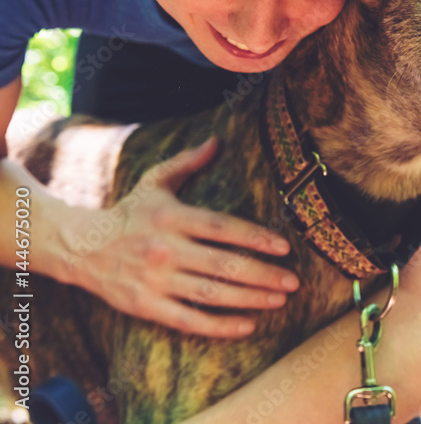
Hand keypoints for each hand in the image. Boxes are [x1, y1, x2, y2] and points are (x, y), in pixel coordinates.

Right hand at [55, 137, 298, 336]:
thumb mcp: (154, 182)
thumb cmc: (129, 213)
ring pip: (211, 294)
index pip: (222, 228)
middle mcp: (165, 249)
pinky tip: (247, 326)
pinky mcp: (146, 306)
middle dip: (262, 274)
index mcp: (171, 217)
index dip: (255, 237)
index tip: (284, 246)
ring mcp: (155, 280)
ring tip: (279, 300)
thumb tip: (218, 140)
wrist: (80, 247)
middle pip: (223, 264)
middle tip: (293, 282)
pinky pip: (188, 320)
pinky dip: (219, 326)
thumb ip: (187, 162)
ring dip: (249, 300)